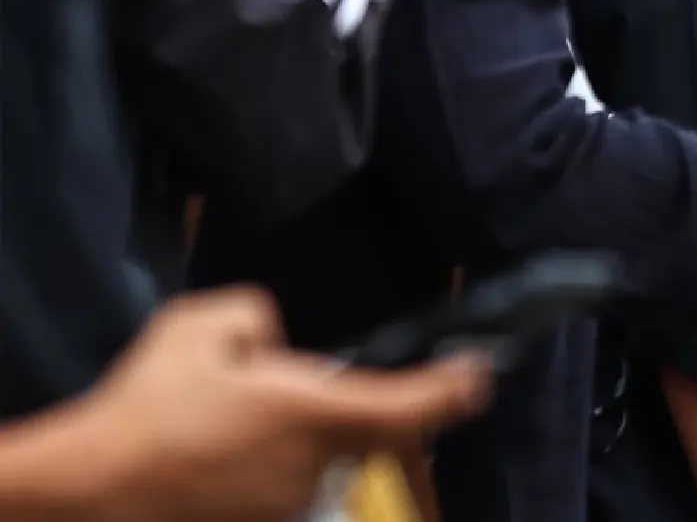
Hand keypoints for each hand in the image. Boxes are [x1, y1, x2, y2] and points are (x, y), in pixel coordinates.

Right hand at [74, 288, 489, 521]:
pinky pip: (283, 485)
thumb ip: (256, 317)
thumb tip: (275, 347)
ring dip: (293, 441)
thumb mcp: (200, 324)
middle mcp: (317, 465)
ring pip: (318, 457)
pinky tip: (212, 457)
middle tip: (267, 396)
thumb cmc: (149, 403)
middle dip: (338, 409)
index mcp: (314, 412)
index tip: (479, 377)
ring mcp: (290, 504)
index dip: (452, 391)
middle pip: (361, 430)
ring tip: (222, 430)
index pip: (411, 405)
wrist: (94, 486)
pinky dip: (263, 468)